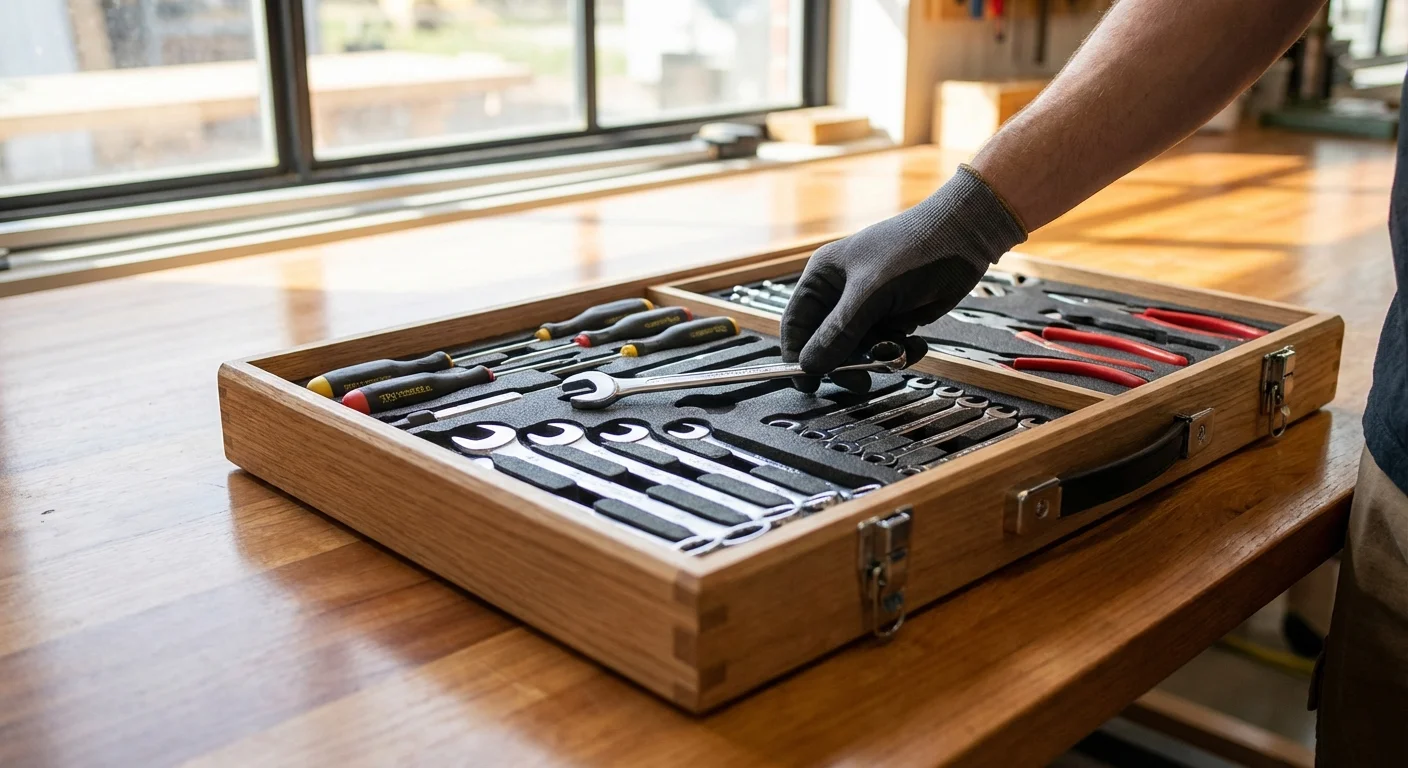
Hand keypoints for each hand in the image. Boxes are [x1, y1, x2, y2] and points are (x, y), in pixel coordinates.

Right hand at [780, 164, 1026, 390]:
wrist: (965, 238)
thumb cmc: (913, 251)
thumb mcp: (871, 294)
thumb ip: (839, 332)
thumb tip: (809, 366)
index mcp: (823, 278)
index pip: (797, 325)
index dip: (797, 356)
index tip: (808, 384)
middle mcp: (841, 293)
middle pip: (827, 343)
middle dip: (846, 362)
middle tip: (861, 381)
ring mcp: (868, 306)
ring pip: (859, 350)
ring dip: (880, 357)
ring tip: (901, 350)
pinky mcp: (894, 316)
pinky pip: (886, 346)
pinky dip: (901, 351)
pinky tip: (917, 344)